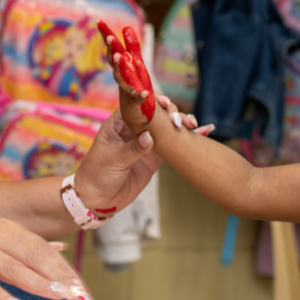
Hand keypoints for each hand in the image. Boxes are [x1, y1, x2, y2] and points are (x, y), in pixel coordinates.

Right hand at [0, 204, 91, 299]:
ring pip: (12, 268)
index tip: (83, 287)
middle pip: (33, 257)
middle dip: (59, 277)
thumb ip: (27, 243)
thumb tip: (60, 248)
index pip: (43, 250)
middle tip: (79, 295)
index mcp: (8, 229)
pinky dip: (0, 294)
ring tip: (59, 297)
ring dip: (37, 283)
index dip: (65, 269)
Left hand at [72, 100, 211, 213]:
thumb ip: (132, 148)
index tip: (163, 102)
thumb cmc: (96, 174)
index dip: (150, 99)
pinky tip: (203, 131)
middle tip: (179, 120)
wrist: (97, 199)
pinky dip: (187, 139)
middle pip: (156, 112)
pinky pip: (173, 145)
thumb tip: (150, 137)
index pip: (136, 104)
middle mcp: (134, 128)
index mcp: (118, 122)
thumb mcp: (112, 160)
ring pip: (166, 127)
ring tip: (192, 124)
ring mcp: (146, 142)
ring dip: (181, 122)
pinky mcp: (154, 157)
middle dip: (170, 111)